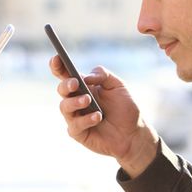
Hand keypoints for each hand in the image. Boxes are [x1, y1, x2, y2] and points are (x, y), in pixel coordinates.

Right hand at [49, 56, 157, 176]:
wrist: (134, 133)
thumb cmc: (125, 108)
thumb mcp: (118, 85)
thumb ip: (103, 75)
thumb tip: (85, 77)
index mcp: (83, 86)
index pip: (65, 74)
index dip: (58, 66)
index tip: (57, 58)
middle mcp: (76, 100)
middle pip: (61, 89)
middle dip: (66, 84)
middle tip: (75, 83)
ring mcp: (75, 117)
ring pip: (64, 107)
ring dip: (75, 102)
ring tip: (88, 100)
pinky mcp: (78, 132)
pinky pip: (75, 125)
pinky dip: (86, 119)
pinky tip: (98, 116)